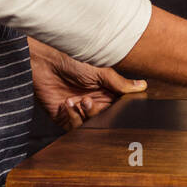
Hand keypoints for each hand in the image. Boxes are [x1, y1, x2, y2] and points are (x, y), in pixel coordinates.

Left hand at [28, 36, 146, 130]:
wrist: (45, 61)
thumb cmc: (72, 59)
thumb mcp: (100, 70)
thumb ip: (120, 82)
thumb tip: (142, 86)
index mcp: (106, 90)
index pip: (119, 107)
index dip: (119, 110)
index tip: (118, 109)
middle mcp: (94, 101)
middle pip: (105, 119)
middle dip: (98, 112)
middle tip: (89, 100)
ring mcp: (79, 110)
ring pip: (90, 126)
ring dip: (85, 116)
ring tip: (79, 100)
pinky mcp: (64, 116)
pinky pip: (74, 128)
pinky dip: (73, 118)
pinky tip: (67, 103)